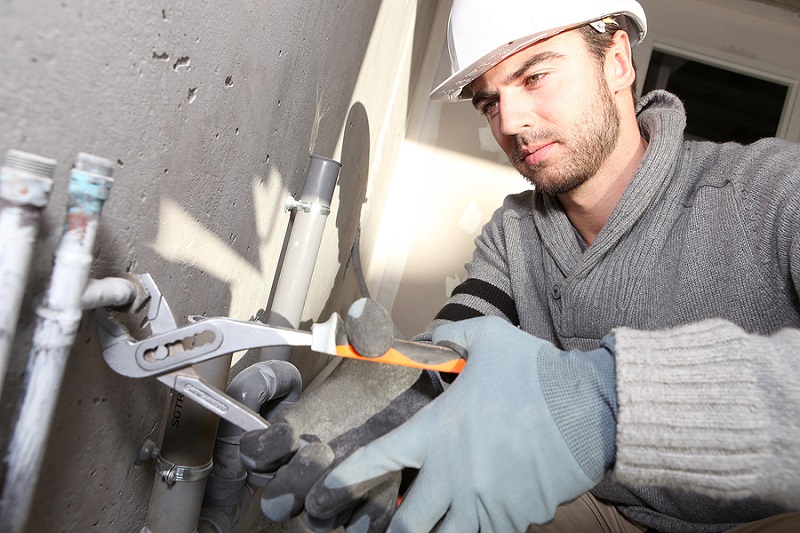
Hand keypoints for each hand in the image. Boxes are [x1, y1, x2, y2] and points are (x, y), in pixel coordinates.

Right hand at [239, 299, 439, 531]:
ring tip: (360, 478)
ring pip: (318, 517)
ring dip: (332, 504)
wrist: (427, 394)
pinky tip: (389, 493)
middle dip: (290, 483)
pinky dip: (372, 514)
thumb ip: (364, 333)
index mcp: (298, 430)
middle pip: (277, 497)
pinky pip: (362, 524)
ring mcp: (339, 489)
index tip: (285, 435)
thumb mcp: (377, 349)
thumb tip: (361, 317)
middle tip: (319, 454)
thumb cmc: (389, 374)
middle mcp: (311, 466)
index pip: (256, 452)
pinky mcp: (371, 502)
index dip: (261, 449)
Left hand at [304, 316, 616, 531]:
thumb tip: (430, 334)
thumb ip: (450, 335)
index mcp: (438, 431)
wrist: (590, 409)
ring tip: (422, 532)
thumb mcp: (488, 337)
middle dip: (388, 532)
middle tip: (378, 531)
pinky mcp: (514, 517)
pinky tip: (473, 525)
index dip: (345, 480)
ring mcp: (484, 501)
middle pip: (405, 523)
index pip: (376, 460)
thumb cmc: (537, 373)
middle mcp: (453, 473)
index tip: (326, 493)